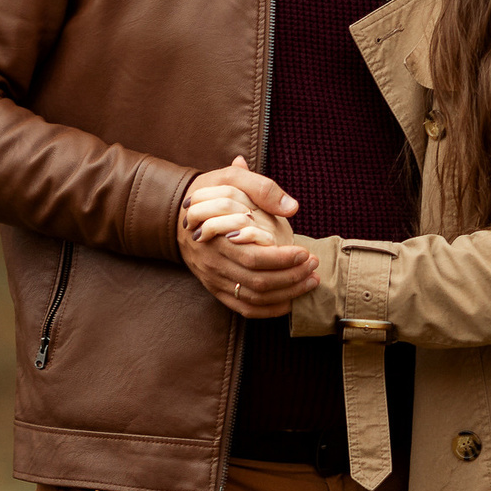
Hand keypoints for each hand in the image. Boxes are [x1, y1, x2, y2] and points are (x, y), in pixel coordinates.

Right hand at [178, 157, 314, 317]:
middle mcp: (213, 263)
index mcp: (216, 237)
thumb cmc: (209, 196)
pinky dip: (269, 310)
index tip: (305, 252)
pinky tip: (290, 301)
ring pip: (253, 297)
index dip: (282, 259)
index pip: (253, 257)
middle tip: (314, 265)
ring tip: (310, 281)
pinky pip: (244, 308)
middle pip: (256, 280)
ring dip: (286, 294)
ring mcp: (213, 279)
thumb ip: (261, 187)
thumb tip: (291, 206)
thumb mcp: (230, 179)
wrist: (176, 216)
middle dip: (291, 276)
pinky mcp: (216, 289)